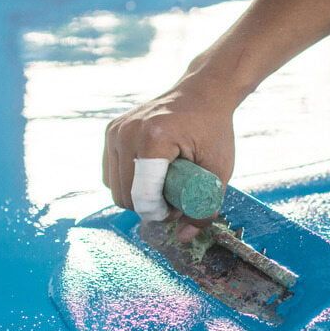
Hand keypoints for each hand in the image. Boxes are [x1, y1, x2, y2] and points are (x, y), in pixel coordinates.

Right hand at [103, 73, 236, 239]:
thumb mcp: (218, 169)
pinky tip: (151, 175)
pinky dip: (129, 182)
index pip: (141, 195)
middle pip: (123, 195)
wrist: (203, 92)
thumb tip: (182, 238)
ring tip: (164, 187)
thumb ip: (203, 207)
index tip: (177, 208)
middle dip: (147, 206)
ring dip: (137, 196)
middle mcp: (127, 132)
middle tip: (173, 199)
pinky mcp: (111, 131)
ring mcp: (116, 130)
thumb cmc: (214, 129)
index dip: (158, 212)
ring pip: (113, 187)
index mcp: (153, 138)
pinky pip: (111, 173)